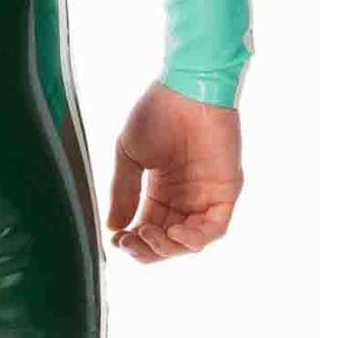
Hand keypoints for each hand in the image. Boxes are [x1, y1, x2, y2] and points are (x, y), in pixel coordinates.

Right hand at [107, 81, 242, 262]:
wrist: (185, 88)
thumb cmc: (157, 112)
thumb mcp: (129, 153)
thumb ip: (124, 190)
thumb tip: (113, 227)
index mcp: (159, 190)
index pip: (146, 228)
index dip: (132, 241)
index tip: (116, 240)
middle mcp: (183, 198)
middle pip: (166, 241)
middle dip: (147, 248)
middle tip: (129, 241)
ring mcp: (204, 197)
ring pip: (189, 241)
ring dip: (168, 246)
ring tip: (148, 234)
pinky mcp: (225, 192)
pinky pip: (214, 228)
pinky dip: (195, 238)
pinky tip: (176, 233)